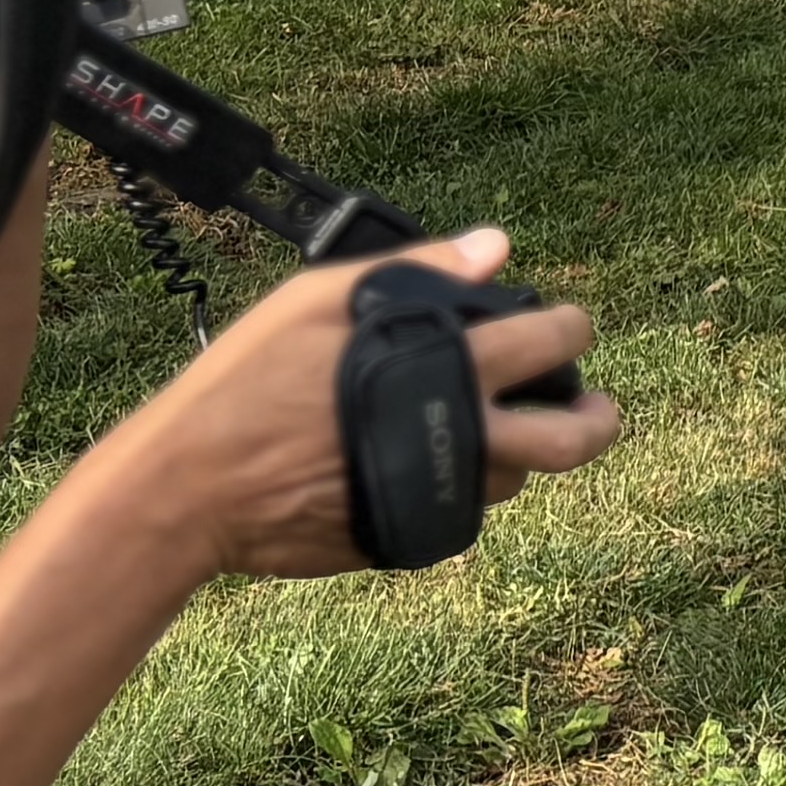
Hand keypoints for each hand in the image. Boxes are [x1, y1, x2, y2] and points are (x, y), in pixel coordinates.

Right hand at [98, 226, 617, 584]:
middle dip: (598, 419)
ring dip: (515, 451)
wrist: (187, 489)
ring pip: (512, 480)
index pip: (550, 343)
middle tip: (595, 406)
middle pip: (571, 442)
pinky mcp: (408, 539)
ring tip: (489, 425)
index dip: (571, 328)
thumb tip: (495, 247)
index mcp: (448, 371)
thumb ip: (419, 271)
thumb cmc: (242, 384)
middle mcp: (457, 440)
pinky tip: (426, 460)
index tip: (570, 326)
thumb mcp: (315, 301)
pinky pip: (458, 513)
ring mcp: (435, 498)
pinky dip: (459, 485)